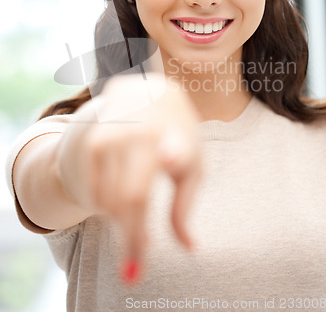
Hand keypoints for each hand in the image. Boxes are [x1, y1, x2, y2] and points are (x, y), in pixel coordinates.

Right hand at [56, 73, 201, 282]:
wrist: (149, 92)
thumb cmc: (178, 136)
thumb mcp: (193, 165)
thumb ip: (185, 207)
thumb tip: (188, 250)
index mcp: (177, 136)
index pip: (174, 149)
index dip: (173, 153)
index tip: (171, 157)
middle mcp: (144, 133)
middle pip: (133, 196)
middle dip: (131, 238)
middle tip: (134, 269)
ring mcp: (116, 135)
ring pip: (110, 196)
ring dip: (118, 224)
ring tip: (132, 233)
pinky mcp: (94, 140)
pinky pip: (94, 187)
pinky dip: (104, 206)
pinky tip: (116, 208)